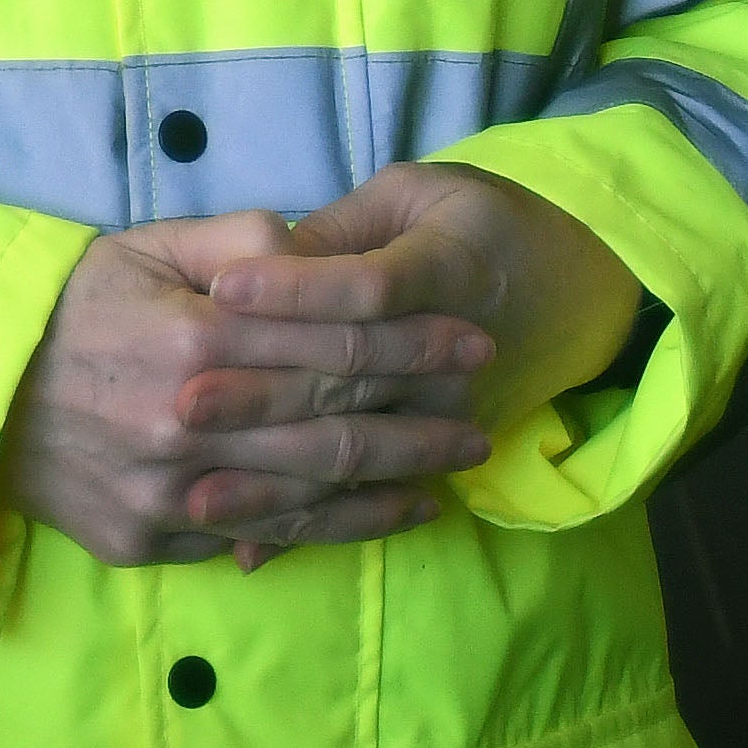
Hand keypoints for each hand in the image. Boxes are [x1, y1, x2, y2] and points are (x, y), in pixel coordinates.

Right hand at [0, 208, 493, 570]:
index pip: (333, 345)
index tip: (472, 340)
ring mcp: (172, 493)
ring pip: (312, 495)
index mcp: (195, 339)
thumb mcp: (144, 246)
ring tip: (453, 472)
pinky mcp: (153, 540)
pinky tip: (384, 515)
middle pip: (336, 426)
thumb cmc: (69, 306)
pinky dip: (333, 529)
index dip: (414, 343)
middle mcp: (190, 423)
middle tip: (484, 419)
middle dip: (423, 420)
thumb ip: (239, 243)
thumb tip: (315, 250)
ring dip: (395, 485)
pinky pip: (262, 536)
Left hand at [202, 163, 645, 496]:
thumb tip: (264, 261)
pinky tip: (246, 550)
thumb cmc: (470, 222)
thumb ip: (342, 230)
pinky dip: (304, 528)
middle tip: (181, 403)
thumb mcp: (415, 198)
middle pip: (346, 380)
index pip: (362, 286)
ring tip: (197, 494)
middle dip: (259, 394)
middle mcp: (450, 355)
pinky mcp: (436, 454)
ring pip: (352, 454)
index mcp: (445, 268)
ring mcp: (446, 416)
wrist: (567, 285)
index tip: (220, 288)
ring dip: (273, 480)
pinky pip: (366, 501)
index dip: (292, 287)